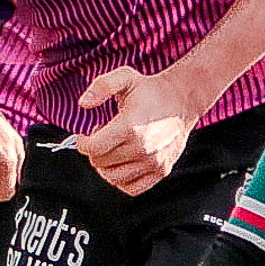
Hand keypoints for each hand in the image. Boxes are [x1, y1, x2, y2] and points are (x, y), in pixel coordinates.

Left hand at [76, 66, 200, 194]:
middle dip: (95, 152)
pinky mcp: (161, 171)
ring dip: (107, 166)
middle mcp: (143, 148)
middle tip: (103, 138)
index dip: (83, 142)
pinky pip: (132, 188)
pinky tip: (123, 163)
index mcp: (130, 127)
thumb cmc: (151, 90)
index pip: (93, 149)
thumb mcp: (124, 77)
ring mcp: (154, 162)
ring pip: (114, 178)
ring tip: (114, 149)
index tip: (86, 135)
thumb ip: (101, 87)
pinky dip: (122, 180)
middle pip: (101, 164)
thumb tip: (83, 104)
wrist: (182, 100)